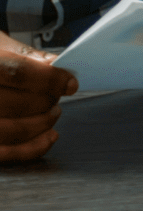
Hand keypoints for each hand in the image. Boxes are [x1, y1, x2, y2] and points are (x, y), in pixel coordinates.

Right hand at [0, 34, 74, 162]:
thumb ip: (25, 57)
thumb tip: (56, 65)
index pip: (16, 73)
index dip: (48, 79)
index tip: (69, 83)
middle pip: (15, 104)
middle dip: (46, 102)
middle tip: (58, 96)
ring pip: (8, 132)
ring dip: (40, 125)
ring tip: (52, 113)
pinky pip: (3, 153)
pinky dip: (30, 148)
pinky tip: (47, 137)